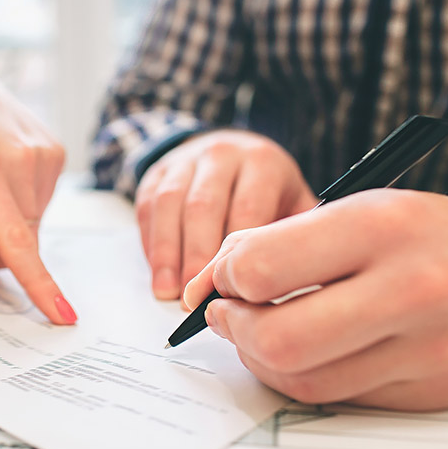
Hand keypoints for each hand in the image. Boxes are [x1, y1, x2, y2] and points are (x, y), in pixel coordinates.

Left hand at [0, 57, 73, 324]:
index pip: (14, 238)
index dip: (38, 281)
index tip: (61, 313)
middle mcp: (18, 159)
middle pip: (20, 239)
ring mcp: (43, 154)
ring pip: (32, 223)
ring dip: (9, 222)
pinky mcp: (57, 151)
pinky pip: (42, 202)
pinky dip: (22, 202)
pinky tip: (5, 177)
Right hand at [135, 130, 316, 302]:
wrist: (231, 150)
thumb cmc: (267, 190)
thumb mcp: (294, 202)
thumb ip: (298, 235)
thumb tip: (298, 282)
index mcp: (262, 162)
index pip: (248, 209)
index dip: (235, 254)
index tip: (230, 291)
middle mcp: (222, 154)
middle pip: (204, 207)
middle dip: (196, 257)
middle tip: (193, 298)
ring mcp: (186, 160)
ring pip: (170, 205)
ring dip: (167, 253)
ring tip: (167, 291)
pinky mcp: (158, 171)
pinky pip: (149, 206)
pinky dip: (150, 242)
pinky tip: (157, 272)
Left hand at [183, 189, 447, 410]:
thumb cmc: (432, 233)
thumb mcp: (360, 208)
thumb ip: (281, 239)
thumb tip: (210, 279)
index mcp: (383, 228)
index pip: (264, 267)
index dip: (225, 277)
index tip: (221, 278)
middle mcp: (410, 291)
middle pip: (278, 339)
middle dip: (233, 327)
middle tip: (226, 313)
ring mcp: (426, 352)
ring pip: (302, 380)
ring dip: (259, 358)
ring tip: (258, 330)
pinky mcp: (429, 393)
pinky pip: (338, 398)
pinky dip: (303, 377)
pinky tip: (303, 351)